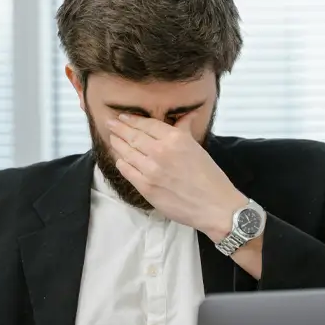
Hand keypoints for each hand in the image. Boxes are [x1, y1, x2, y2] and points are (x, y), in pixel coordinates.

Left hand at [108, 112, 246, 240]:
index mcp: (175, 139)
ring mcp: (151, 170)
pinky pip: (127, 171)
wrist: (214, 206)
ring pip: (127, 152)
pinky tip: (120, 159)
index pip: (147, 125)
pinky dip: (122, 163)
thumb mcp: (197, 148)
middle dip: (119, 129)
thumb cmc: (210, 178)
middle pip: (133, 136)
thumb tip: (184, 117)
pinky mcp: (146, 187)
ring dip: (117, 144)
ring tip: (112, 139)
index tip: (123, 117)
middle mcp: (161, 151)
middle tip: (109, 123)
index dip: (132, 120)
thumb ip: (184, 131)